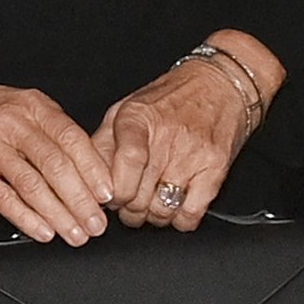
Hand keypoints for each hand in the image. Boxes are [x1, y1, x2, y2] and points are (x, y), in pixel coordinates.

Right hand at [0, 40, 112, 246]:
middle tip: (98, 225)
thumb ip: (45, 129)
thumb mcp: (14, 104)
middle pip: (57, 165)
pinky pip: (1, 196)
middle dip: (81, 200)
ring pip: (33, 184)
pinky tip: (41, 231)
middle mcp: (13, 122)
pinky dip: (25, 217)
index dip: (93, 169)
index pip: (72, 138)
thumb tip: (82, 165)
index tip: (109, 194)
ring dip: (59, 214)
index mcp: (31, 105)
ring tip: (76, 235)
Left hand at [91, 63, 245, 230]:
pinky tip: (175, 206)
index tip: (111, 197)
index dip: (115, 192)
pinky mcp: (216, 170)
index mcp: (137, 117)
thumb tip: (84, 176)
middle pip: (139, 196)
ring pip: (162, 210)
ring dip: (152, 215)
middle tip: (131, 199)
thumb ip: (104, 141)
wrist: (220, 84)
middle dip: (129, 207)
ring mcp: (193, 154)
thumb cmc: (170, 98)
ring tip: (152, 200)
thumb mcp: (128, 108)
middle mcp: (166, 135)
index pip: (126, 164)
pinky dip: (178, 220)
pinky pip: (190, 214)